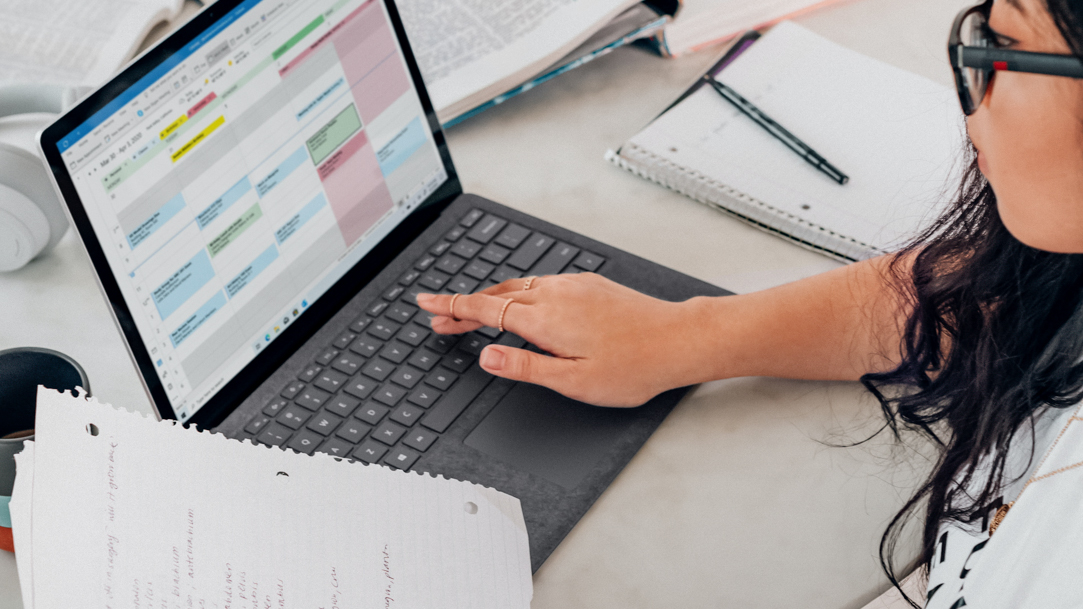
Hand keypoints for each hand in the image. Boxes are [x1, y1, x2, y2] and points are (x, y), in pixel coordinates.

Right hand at [416, 274, 707, 406]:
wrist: (677, 339)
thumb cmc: (633, 366)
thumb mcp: (573, 381)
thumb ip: (525, 367)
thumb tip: (487, 356)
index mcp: (545, 319)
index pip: (484, 309)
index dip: (451, 307)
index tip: (426, 304)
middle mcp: (555, 294)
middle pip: (495, 295)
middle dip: (463, 306)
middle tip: (439, 318)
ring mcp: (573, 285)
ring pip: (517, 287)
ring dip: (489, 298)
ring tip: (471, 314)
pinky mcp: (588, 284)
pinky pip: (540, 283)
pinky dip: (516, 293)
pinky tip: (519, 304)